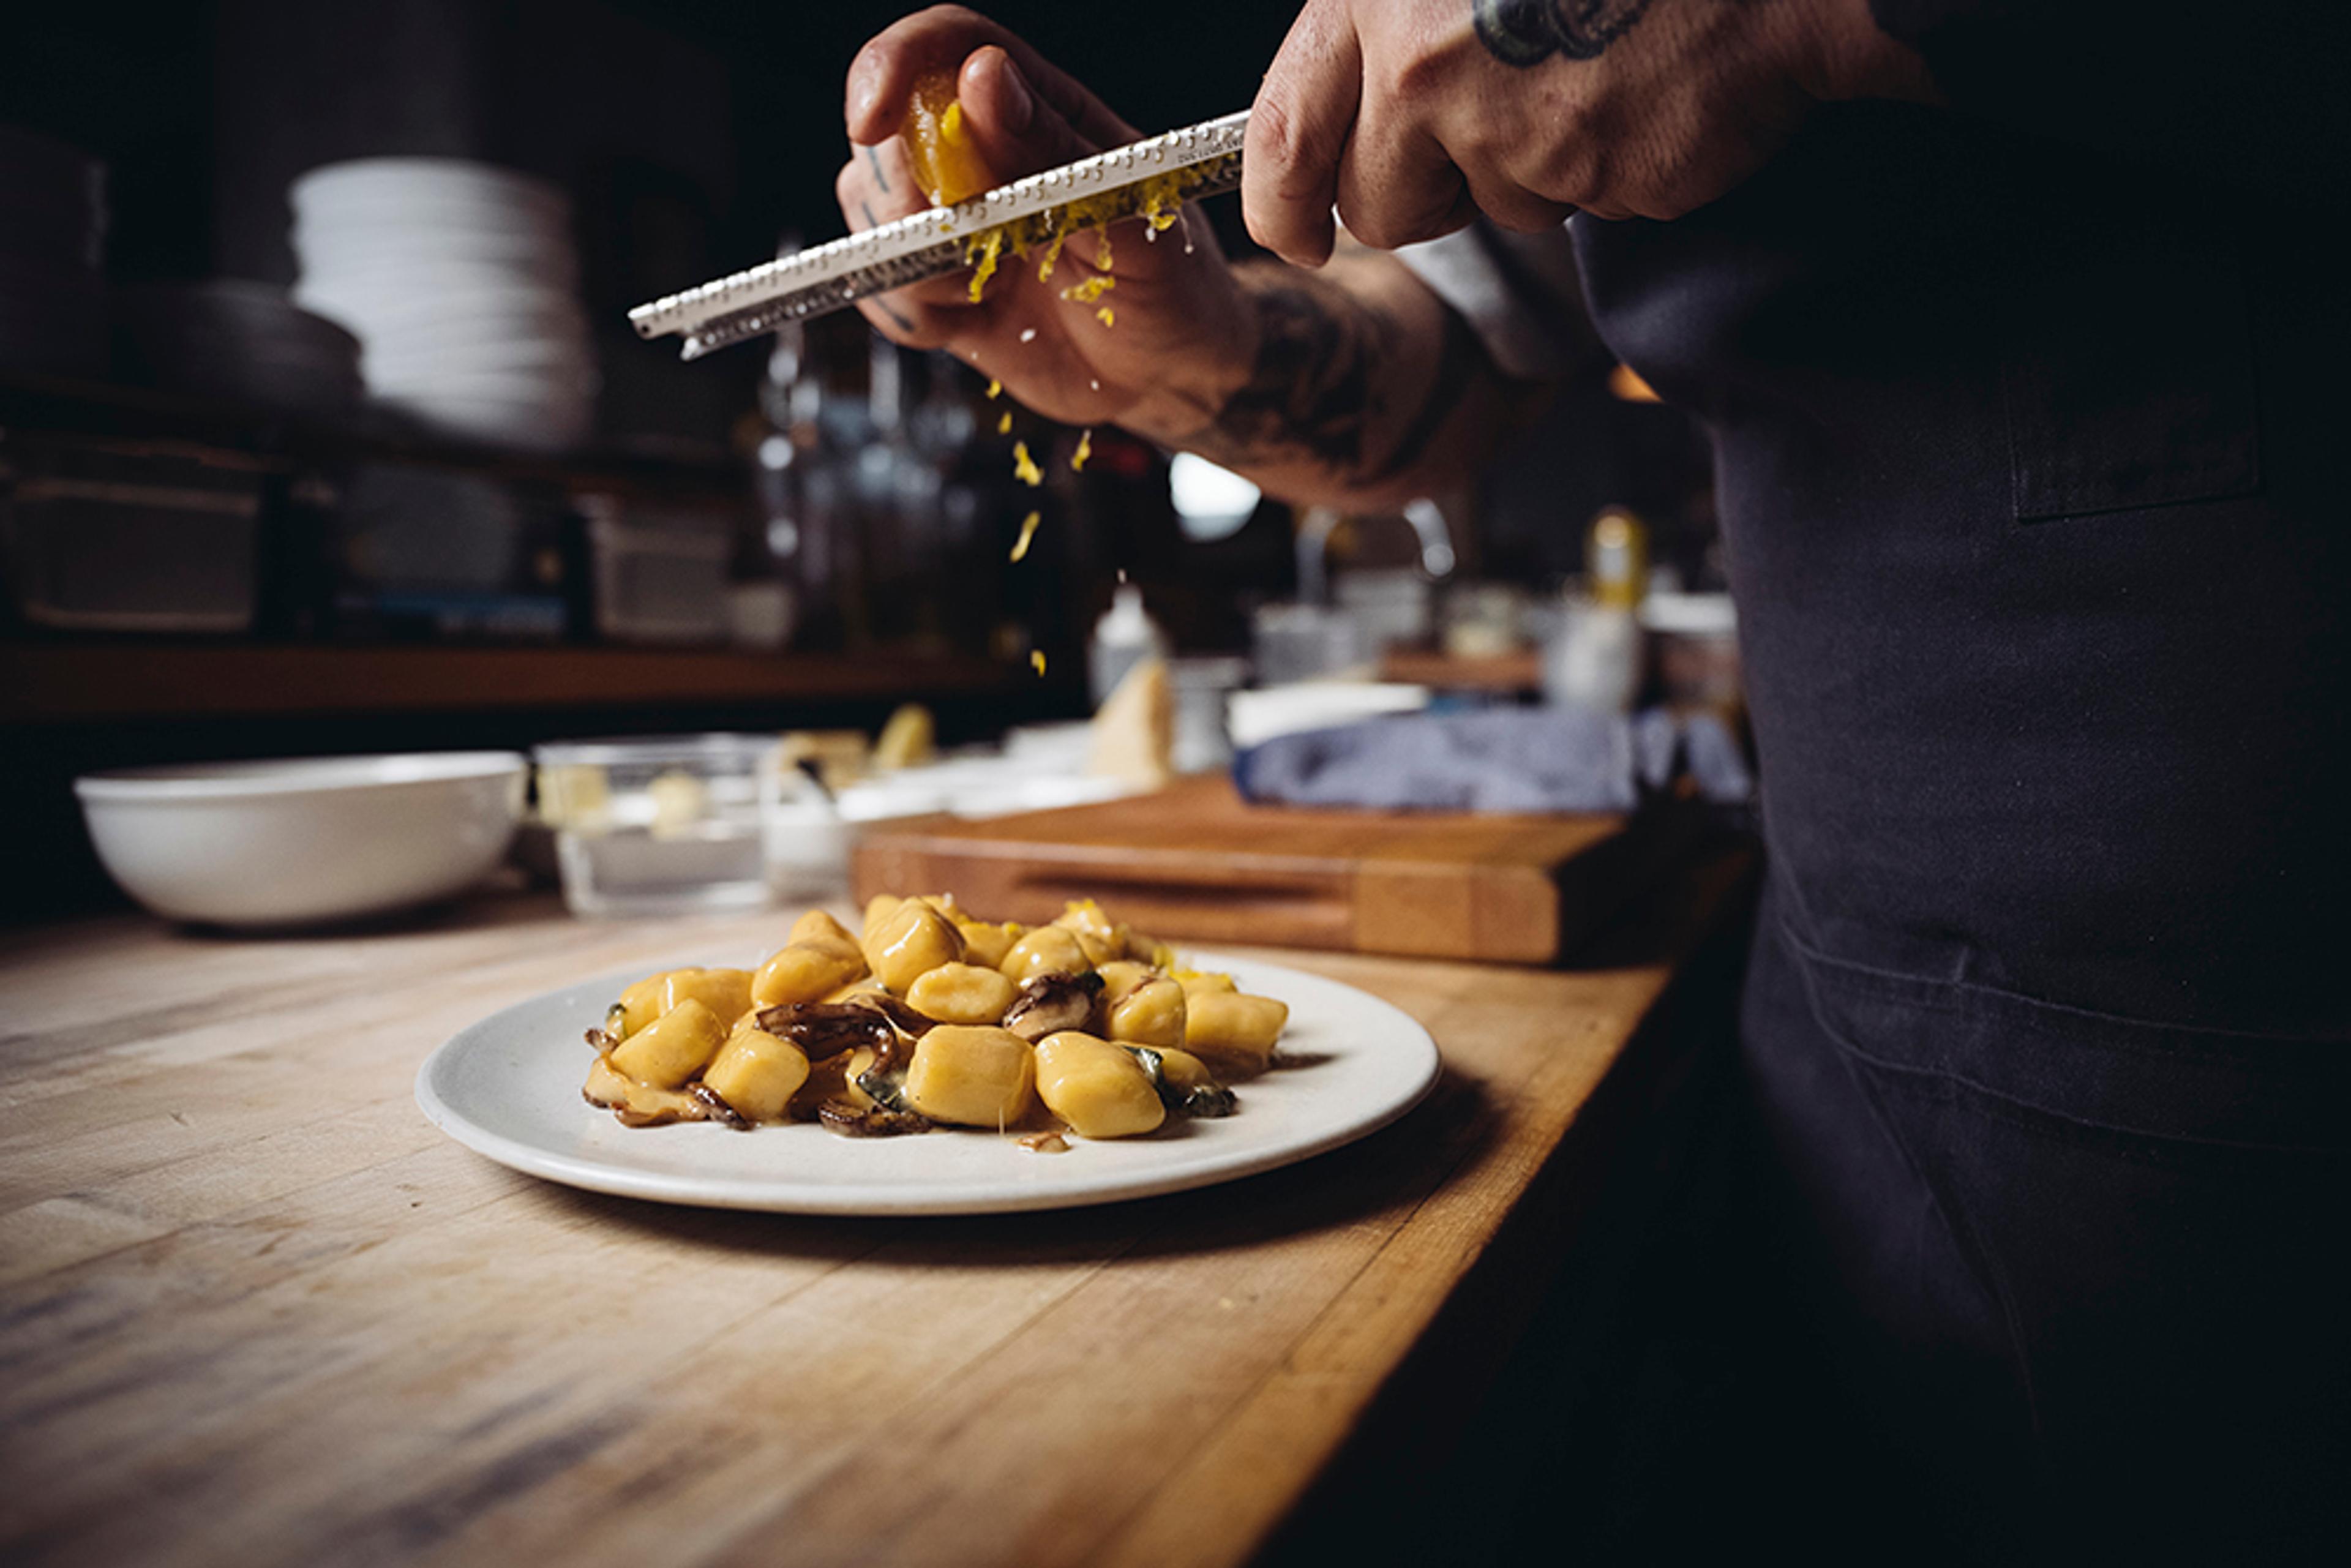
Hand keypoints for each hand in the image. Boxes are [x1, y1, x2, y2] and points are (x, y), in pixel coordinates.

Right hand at [836, 6, 1253, 432]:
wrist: (1171, 375)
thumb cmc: (1171, 282)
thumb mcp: (1130, 216)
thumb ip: (1053, 152)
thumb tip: (982, 77)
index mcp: (1037, 108)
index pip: (943, 47)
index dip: (892, 67)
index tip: (871, 119)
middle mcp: (980, 153)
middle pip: (887, 128)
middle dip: (906, 189)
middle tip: (977, 243)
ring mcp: (950, 218)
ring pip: (866, 201)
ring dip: (916, 257)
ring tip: (991, 286)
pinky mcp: (934, 285)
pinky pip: (878, 283)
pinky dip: (912, 311)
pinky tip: (973, 321)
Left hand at [1243, 0, 1931, 264]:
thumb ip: (1385, 28)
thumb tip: (1328, 124)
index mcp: (1374, 1)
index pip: (1283, 134)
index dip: (1280, 205)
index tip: (1294, 236)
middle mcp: (1426, 65)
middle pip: (1378, 206)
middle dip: (1422, 198)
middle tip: (1485, 132)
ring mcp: (1512, 127)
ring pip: (1486, 209)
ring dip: (1528, 171)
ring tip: (1581, 71)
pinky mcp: (1594, 174)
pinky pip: (1575, 206)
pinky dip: (1604, 167)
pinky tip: (1632, 89)